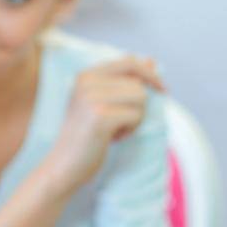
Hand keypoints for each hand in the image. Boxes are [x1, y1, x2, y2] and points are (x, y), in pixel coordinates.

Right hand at [43, 56, 164, 193]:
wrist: (63, 166)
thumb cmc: (85, 136)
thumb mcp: (103, 103)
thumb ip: (125, 81)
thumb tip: (151, 60)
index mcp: (85, 76)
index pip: (129, 62)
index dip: (150, 74)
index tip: (162, 90)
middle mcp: (86, 82)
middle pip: (138, 83)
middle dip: (138, 106)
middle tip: (119, 123)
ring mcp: (91, 98)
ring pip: (140, 98)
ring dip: (135, 118)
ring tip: (115, 131)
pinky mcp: (100, 116)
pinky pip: (136, 115)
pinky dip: (131, 130)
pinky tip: (112, 138)